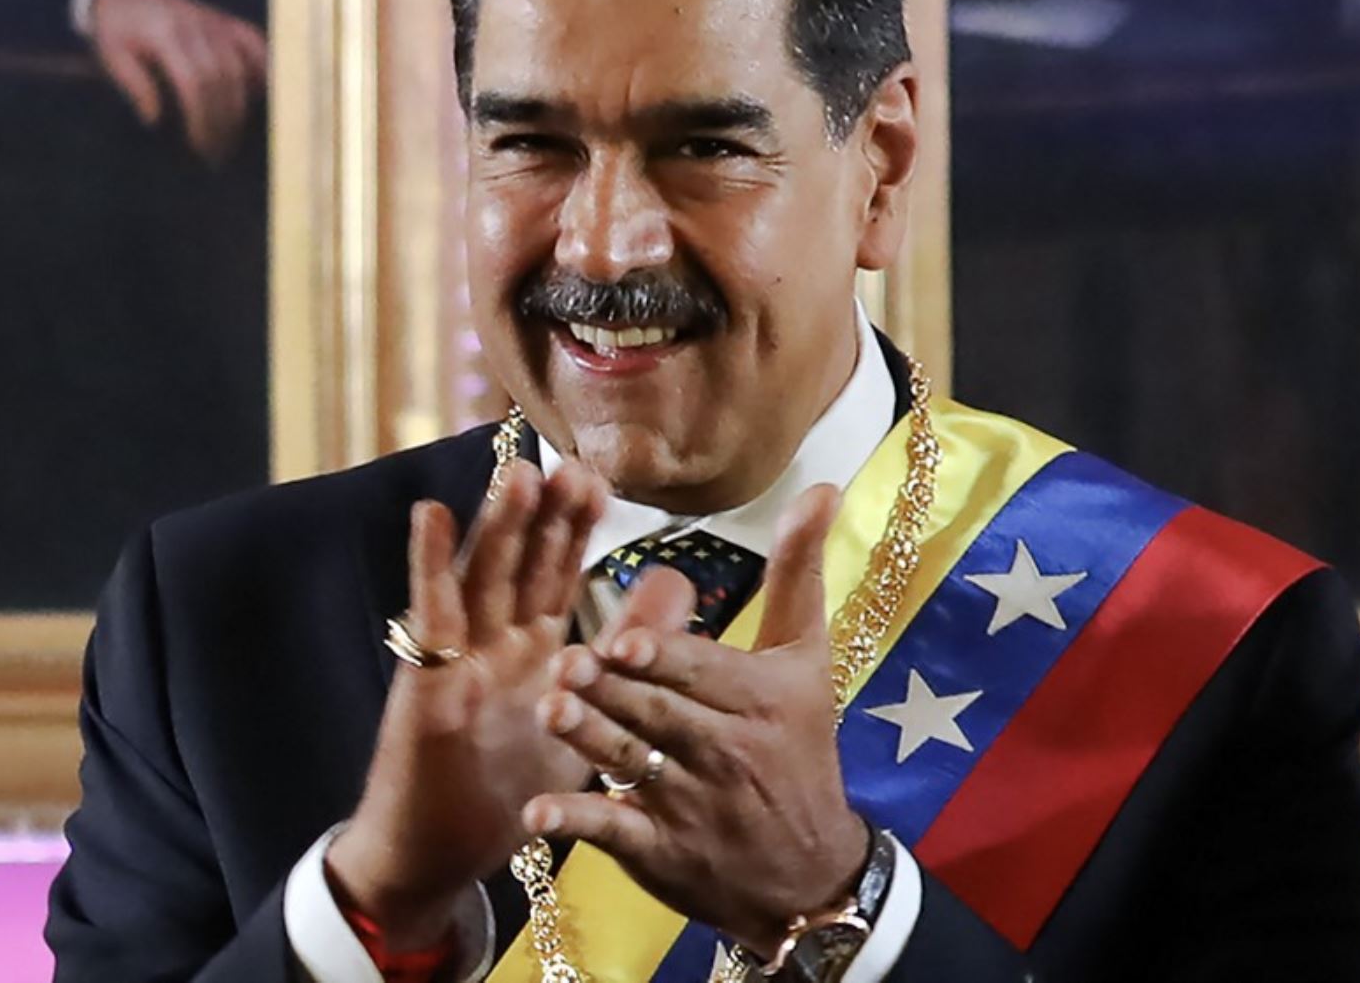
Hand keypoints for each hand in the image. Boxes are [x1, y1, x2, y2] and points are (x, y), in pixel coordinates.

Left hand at [89, 0, 266, 162]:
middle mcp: (195, 25)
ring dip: (242, 106)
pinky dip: (265, 66)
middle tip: (218, 154)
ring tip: (233, 137)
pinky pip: (253, 41)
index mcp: (164, 34)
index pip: (194, 82)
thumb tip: (154, 118)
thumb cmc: (117, 32)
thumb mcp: (111, 55)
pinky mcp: (225, 20)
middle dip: (223, 120)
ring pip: (240, 65)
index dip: (202, 117)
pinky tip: (266, 95)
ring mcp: (214, 20)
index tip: (200, 146)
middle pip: (222, 79)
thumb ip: (133, 85)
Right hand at [326, 462, 691, 948]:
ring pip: (480, 578)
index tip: (600, 478)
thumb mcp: (581, 718)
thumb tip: (679, 585)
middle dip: (543, 515)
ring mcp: (455, 658)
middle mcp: (492, 642)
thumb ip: (626, 652)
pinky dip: (429, 564)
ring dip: (496, 525)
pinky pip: (428, 616)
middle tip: (571, 464)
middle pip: (521, 564)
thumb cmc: (501, 787)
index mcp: (532, 649)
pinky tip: (432, 516)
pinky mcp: (422, 684)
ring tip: (518, 474)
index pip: (557, 575)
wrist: (437, 852)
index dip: (576, 528)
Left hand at [524, 485, 869, 958]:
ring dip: (588, 740)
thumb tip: (822, 486)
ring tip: (549, 711)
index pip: (703, 673)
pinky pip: (614, 833)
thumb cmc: (800, 745)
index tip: (623, 641)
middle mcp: (725, 751)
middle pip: (659, 713)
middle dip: (613, 690)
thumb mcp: (806, 658)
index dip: (664, 659)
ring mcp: (690, 806)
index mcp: (759, 699)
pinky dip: (578, 822)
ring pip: (632, 763)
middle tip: (563, 662)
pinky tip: (536, 812)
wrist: (811, 873)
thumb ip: (799, 572)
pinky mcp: (660, 851)